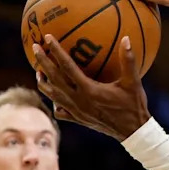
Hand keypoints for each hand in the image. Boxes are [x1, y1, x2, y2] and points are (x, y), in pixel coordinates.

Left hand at [34, 34, 150, 140]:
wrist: (132, 132)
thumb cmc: (133, 105)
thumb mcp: (133, 82)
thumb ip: (128, 60)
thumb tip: (127, 38)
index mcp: (88, 90)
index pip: (67, 66)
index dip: (56, 51)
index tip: (48, 37)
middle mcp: (78, 100)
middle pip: (53, 78)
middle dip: (42, 61)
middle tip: (34, 47)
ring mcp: (75, 111)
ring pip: (52, 95)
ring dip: (43, 81)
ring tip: (38, 70)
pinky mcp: (77, 119)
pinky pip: (59, 110)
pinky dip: (53, 101)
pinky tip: (54, 96)